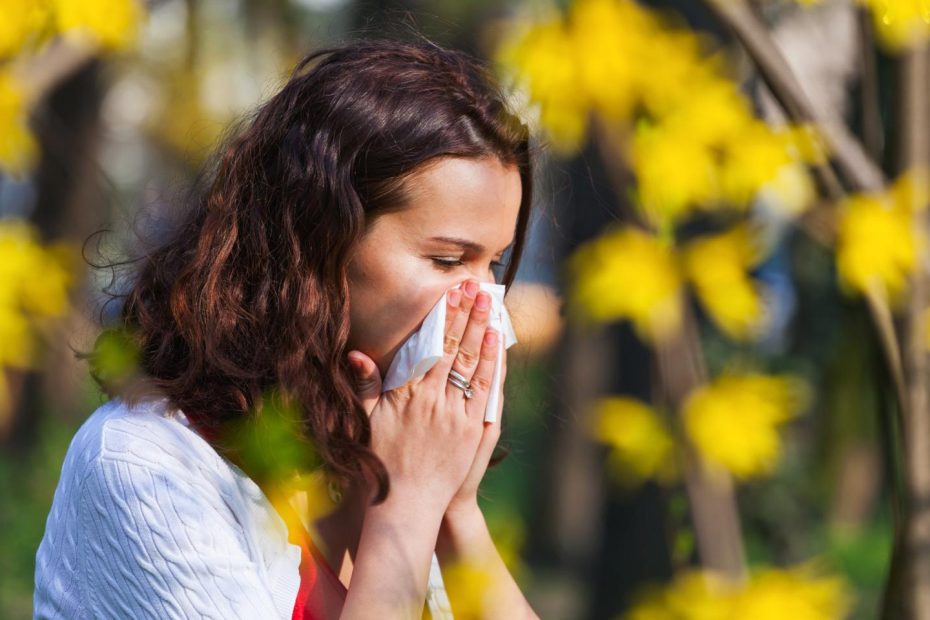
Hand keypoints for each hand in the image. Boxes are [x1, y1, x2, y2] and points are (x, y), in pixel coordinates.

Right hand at [346, 279, 500, 516]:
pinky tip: (496, 343)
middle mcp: (432, 400)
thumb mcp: (366, 422)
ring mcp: (455, 415)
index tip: (450, 293)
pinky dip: (491, 364)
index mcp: (406, 395)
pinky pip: (485, 390)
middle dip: (466, 314)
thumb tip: (357, 354)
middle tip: (476, 287)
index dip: (442, 317)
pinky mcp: (472, 430)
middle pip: (453, 348)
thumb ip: (365, 386)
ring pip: (471, 364)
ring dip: (481, 331)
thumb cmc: (383, 463)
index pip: (428, 346)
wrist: (407, 505)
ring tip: (489, 305)